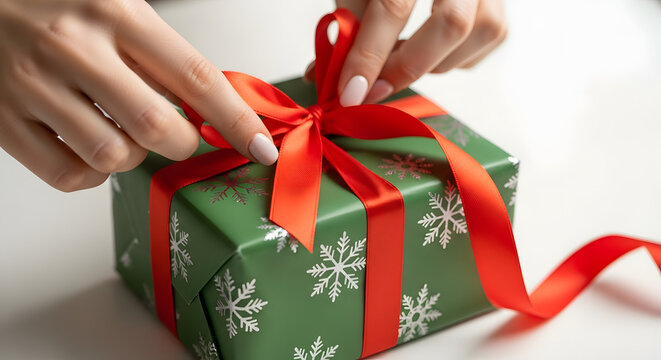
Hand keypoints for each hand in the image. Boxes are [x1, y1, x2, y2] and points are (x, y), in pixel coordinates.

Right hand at [0, 0, 277, 191]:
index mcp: (113, 12)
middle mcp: (74, 48)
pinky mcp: (3, 121)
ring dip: (134, 157)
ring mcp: (33, 87)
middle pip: (158, 127)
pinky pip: (69, 176)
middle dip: (183, 143)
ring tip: (125, 134)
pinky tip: (92, 149)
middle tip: (181, 135)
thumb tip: (210, 104)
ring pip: (114, 156)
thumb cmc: (52, 1)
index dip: (237, 120)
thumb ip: (159, 51)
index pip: (195, 77)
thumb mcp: (113, 4)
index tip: (260, 147)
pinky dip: (93, 175)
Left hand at [311, 0, 505, 104]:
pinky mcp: (502, 8)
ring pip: (473, 38)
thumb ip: (349, 23)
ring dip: (430, 63)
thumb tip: (330, 75)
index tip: (350, 92)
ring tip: (400, 55)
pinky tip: (428, 49)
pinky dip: (449, 59)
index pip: (395, 7)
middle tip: (373, 88)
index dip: (370, 55)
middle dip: (407, 66)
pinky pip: (480, 48)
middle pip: (451, 25)